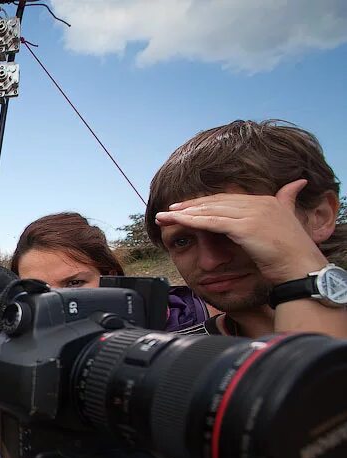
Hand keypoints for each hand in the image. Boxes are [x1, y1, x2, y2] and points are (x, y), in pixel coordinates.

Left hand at [154, 180, 327, 283]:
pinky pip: (212, 223)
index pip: (227, 200)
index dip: (204, 204)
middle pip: (215, 203)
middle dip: (189, 207)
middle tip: (169, 210)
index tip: (185, 207)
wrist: (300, 266)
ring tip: (165, 216)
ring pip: (210, 212)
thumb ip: (287, 199)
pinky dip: (193, 221)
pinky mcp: (245, 227)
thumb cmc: (292, 251)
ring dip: (184, 214)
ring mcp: (251, 214)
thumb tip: (297, 183)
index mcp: (266, 201)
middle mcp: (258, 204)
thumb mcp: (288, 219)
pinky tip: (177, 222)